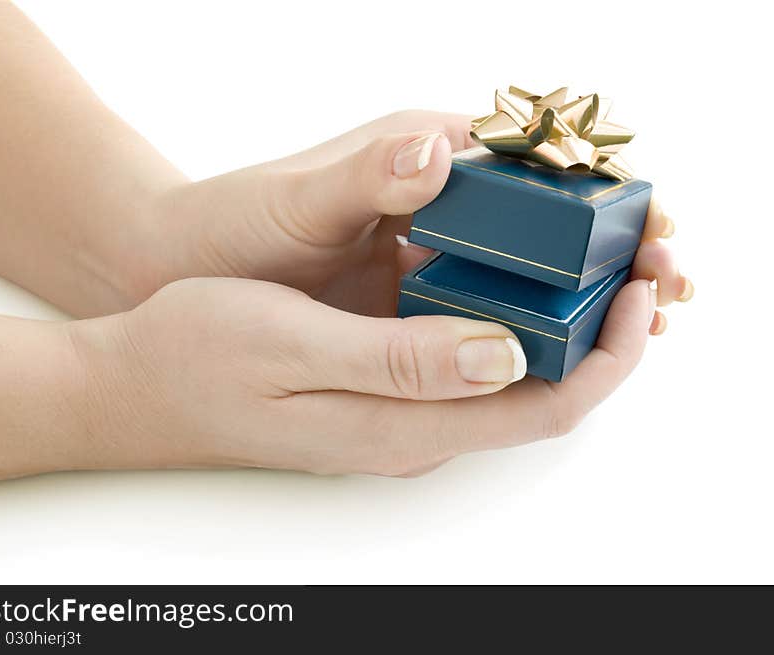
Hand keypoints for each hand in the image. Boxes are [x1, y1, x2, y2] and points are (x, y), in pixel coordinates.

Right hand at [61, 273, 656, 476]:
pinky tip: (504, 275)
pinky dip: (509, 322)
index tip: (635, 288)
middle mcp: (415, 432)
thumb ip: (402, 359)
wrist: (138, 384)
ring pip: (513, 381)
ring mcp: (400, 418)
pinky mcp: (384, 393)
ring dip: (561, 328)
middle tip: (628, 262)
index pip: (545, 408)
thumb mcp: (296, 343)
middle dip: (602, 337)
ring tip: (585, 261)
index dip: (608, 354)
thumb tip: (506, 357)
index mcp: (404, 428)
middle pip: (543, 398)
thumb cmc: (202, 355)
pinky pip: (472, 364)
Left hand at [151, 111, 692, 328]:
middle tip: (671, 279)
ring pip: (538, 264)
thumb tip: (440, 151)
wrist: (185, 269)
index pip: (538, 161)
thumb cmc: (236, 224)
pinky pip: (500, 304)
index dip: (601, 189)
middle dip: (620, 241)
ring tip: (651, 316)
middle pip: (554, 215)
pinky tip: (582, 344)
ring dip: (597, 288)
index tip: (648, 219)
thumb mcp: (298, 198)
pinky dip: (547, 322)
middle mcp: (446, 198)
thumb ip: (367, 175)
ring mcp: (441, 249)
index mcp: (428, 155)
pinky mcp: (426, 293)